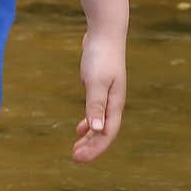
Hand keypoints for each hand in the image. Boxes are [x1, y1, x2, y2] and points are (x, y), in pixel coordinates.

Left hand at [72, 28, 125, 162]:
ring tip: (76, 149)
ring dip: (89, 138)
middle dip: (91, 147)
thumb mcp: (96, 82)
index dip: (95, 148)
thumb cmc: (101, 56)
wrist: (105, 32)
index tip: (79, 158)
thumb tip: (96, 130)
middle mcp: (114, 103)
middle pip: (105, 132)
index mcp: (115, 103)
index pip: (108, 134)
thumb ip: (95, 105)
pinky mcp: (100, 88)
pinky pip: (95, 113)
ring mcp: (108, 95)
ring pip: (100, 124)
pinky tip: (80, 129)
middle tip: (75, 158)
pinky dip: (88, 123)